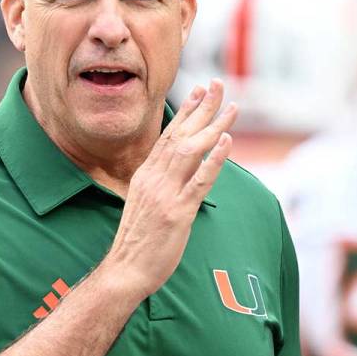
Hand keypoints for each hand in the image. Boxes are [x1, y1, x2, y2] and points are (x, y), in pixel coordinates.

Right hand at [101, 79, 237, 298]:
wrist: (124, 270)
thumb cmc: (137, 243)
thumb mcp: (143, 204)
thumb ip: (157, 184)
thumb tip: (173, 172)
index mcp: (145, 175)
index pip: (168, 135)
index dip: (186, 112)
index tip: (200, 91)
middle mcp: (154, 179)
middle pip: (181, 135)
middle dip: (202, 108)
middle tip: (219, 84)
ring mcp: (166, 194)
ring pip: (192, 151)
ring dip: (213, 126)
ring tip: (232, 107)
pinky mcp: (178, 213)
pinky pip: (199, 181)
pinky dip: (214, 159)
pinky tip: (227, 140)